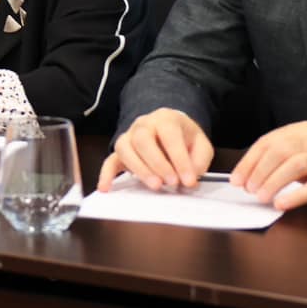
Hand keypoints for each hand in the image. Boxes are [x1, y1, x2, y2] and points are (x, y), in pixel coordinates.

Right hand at [97, 108, 214, 191]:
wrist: (168, 128)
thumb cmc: (184, 138)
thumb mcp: (200, 145)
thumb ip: (199, 160)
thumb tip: (190, 177)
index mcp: (166, 119)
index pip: (170, 135)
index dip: (180, 159)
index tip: (189, 180)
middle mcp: (143, 124)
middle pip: (143, 140)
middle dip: (158, 164)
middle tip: (172, 183)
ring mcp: (129, 137)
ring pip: (125, 148)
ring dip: (139, 169)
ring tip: (156, 186)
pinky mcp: (120, 152)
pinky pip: (109, 160)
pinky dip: (106, 174)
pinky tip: (106, 188)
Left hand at [229, 121, 306, 209]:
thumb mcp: (306, 150)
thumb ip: (283, 157)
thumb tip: (251, 175)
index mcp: (300, 131)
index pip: (267, 142)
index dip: (249, 162)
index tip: (237, 179)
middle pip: (279, 152)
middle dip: (258, 172)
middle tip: (248, 190)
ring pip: (295, 165)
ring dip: (274, 182)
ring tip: (261, 197)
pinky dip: (296, 195)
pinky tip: (282, 204)